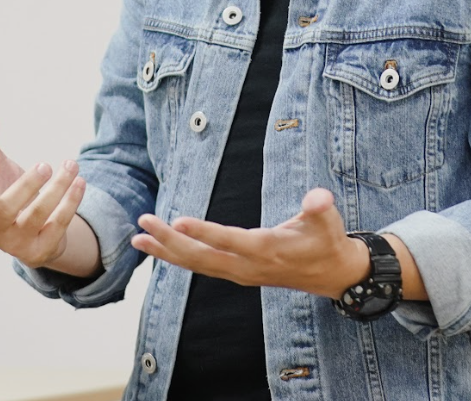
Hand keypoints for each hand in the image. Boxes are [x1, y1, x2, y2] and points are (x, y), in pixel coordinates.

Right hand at [0, 101, 86, 269]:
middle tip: (45, 164)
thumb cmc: (5, 191)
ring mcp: (16, 242)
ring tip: (71, 165)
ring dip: (57, 191)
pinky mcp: (41, 249)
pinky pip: (57, 227)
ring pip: (35, 218)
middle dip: (26, 187)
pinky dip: (70, 204)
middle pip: (5, 210)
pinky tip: (80, 182)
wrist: (31, 231)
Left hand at [132, 188, 369, 298]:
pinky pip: (202, 267)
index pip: (230, 241)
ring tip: (138, 239)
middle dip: (170, 241)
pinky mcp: (237, 273)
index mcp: (267, 250)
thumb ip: (321, 208)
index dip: (204, 232)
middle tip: (143, 224)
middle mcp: (248, 267)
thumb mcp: (329, 221)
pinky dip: (179, 258)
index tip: (178, 221)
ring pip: (197, 265)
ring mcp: (241, 274)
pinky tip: (161, 249)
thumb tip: (318, 197)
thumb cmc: (327, 240)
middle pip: (203, 257)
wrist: (332, 274)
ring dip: (167, 252)